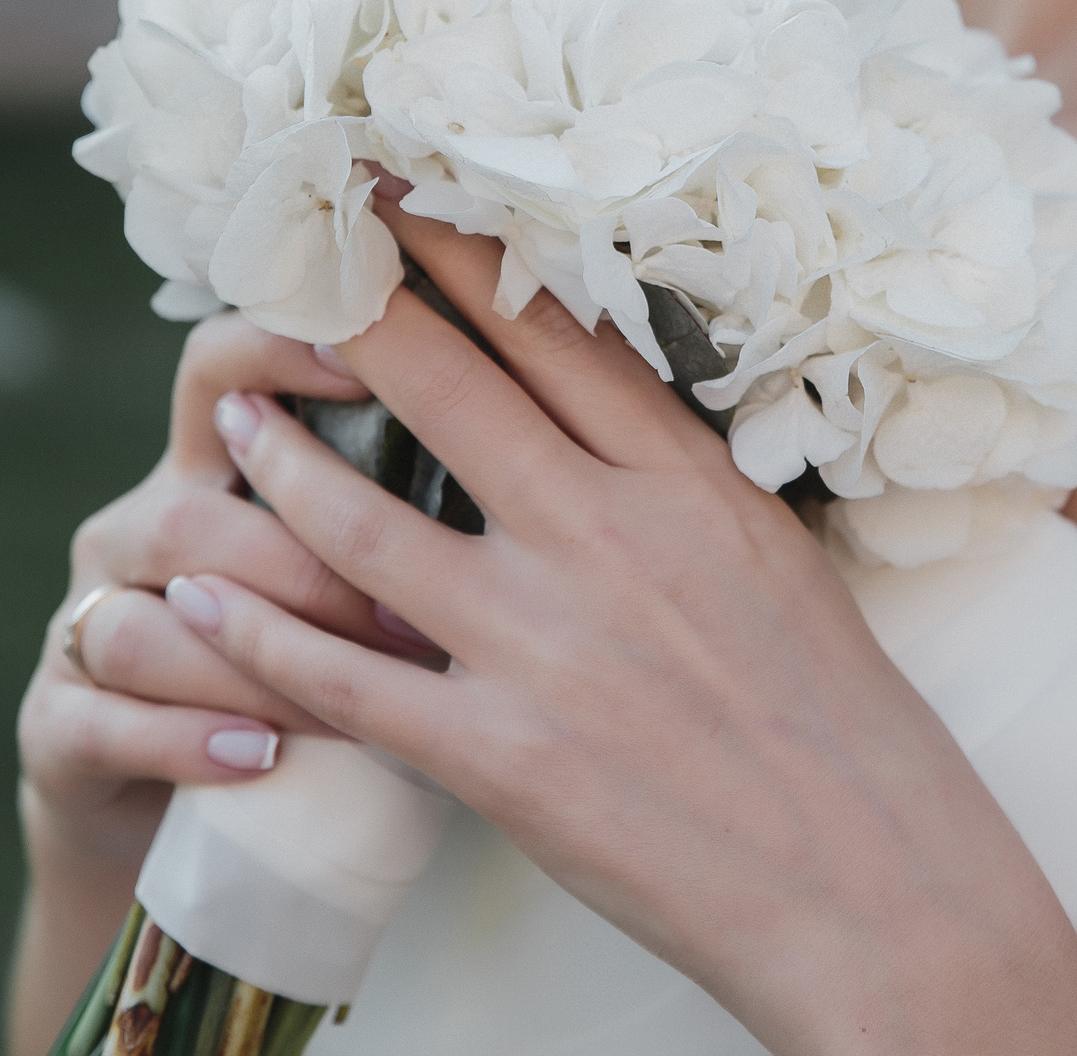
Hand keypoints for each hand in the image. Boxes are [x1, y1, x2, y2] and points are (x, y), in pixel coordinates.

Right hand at [14, 315, 439, 876]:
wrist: (184, 804)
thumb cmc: (317, 665)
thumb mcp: (361, 568)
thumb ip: (410, 498)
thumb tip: (540, 429)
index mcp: (210, 468)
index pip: (221, 369)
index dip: (279, 350)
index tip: (372, 357)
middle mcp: (139, 527)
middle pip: (191, 516)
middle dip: (306, 574)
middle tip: (419, 626)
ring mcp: (85, 623)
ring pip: (146, 626)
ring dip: (255, 669)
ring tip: (354, 713)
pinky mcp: (53, 726)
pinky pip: (102, 722)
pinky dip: (186, 740)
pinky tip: (258, 757)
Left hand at [160, 195, 1076, 1055]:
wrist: (872, 884)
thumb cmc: (842, 726)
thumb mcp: (775, 562)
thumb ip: (679, 487)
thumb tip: (607, 419)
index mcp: (686, 482)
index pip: (551, 329)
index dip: (458, 249)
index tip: (396, 191)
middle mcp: (607, 537)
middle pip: (445, 383)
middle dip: (349, 304)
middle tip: (282, 247)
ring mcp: (544, 645)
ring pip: (364, 520)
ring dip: (279, 462)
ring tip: (231, 423)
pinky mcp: (498, 755)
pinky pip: (344, 677)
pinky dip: (258, 634)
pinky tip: (204, 602)